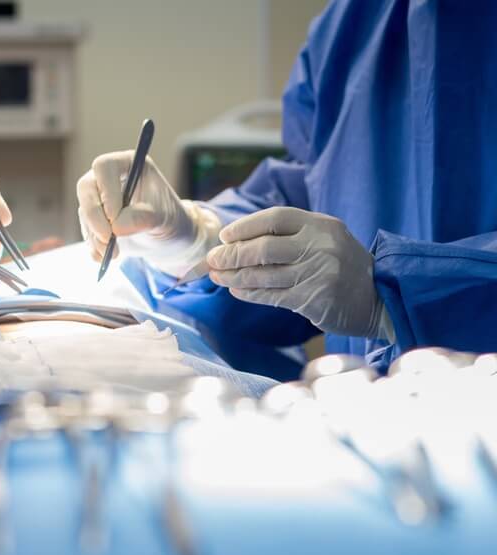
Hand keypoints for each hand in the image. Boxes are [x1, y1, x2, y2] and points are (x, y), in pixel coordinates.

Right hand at [76, 150, 220, 275]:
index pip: (104, 167)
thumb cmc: (169, 219)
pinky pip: (86, 230)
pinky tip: (105, 257)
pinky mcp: (94, 219)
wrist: (167, 238)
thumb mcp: (163, 218)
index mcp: (128, 164)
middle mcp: (108, 178)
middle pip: (86, 188)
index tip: (114, 217)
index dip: (106, 191)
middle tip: (107, 239)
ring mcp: (98, 199)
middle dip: (94, 216)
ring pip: (84, 212)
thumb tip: (116, 226)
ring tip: (114, 253)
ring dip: (96, 236)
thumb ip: (142, 218)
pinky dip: (93, 246)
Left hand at [208, 207, 393, 339]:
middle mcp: (319, 245)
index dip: (245, 226)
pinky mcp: (312, 298)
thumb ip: (291, 237)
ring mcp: (317, 272)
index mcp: (321, 224)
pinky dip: (249, 293)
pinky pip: (271, 295)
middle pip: (263, 247)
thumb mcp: (326, 239)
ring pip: (263, 274)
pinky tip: (236, 291)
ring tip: (217, 276)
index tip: (224, 236)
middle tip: (212, 260)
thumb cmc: (344, 267)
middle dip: (232, 254)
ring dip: (234, 276)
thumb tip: (238, 242)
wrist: (381, 298)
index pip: (275, 217)